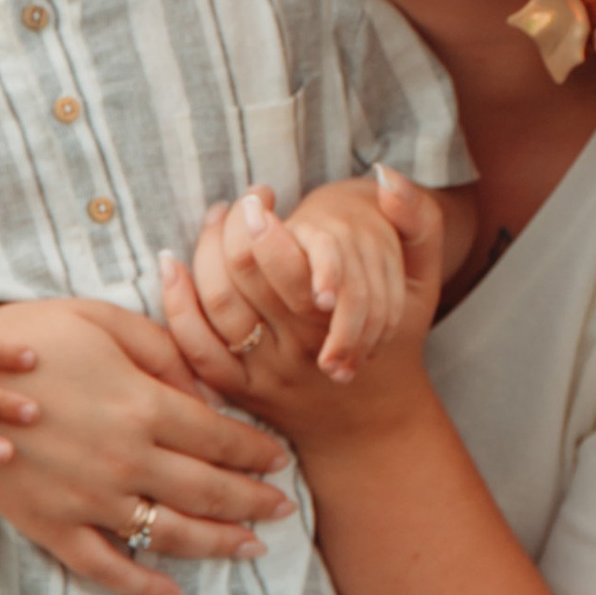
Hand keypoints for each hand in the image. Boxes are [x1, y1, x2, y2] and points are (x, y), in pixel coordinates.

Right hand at [0, 293, 297, 594]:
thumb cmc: (29, 336)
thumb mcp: (102, 319)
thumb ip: (165, 351)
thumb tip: (208, 393)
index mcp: (142, 405)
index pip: (221, 439)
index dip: (257, 453)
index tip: (279, 460)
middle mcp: (124, 460)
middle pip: (209, 492)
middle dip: (254, 502)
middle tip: (284, 508)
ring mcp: (88, 500)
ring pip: (170, 535)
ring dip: (219, 545)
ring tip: (251, 547)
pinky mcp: (51, 526)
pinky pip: (107, 568)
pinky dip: (144, 588)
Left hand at [160, 173, 447, 444]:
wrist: (373, 420)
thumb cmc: (396, 339)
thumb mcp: (423, 280)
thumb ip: (418, 221)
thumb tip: (386, 175)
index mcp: (339, 316)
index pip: (289, 265)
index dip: (265, 225)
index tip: (261, 197)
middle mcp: (300, 346)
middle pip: (247, 279)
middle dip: (233, 230)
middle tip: (236, 203)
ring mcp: (267, 371)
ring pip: (219, 306)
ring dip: (205, 254)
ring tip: (215, 219)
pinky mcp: (240, 389)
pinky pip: (197, 348)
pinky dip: (177, 306)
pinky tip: (172, 266)